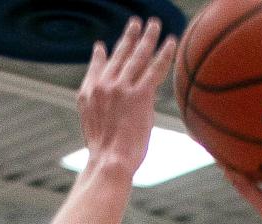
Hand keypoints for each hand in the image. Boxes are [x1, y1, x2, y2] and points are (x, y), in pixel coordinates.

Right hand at [77, 17, 175, 176]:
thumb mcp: (92, 127)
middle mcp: (105, 84)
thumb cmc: (104, 154)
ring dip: (147, 37)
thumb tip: (109, 109)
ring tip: (153, 24)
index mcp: (90, 92)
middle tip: (135, 23)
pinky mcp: (140, 95)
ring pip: (137, 56)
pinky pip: (155, 69)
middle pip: (119, 55)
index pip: (98, 67)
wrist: (109, 161)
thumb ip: (99, 109)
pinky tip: (171, 42)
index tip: (102, 47)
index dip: (102, 55)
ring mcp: (122, 88)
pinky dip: (164, 54)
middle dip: (128, 37)